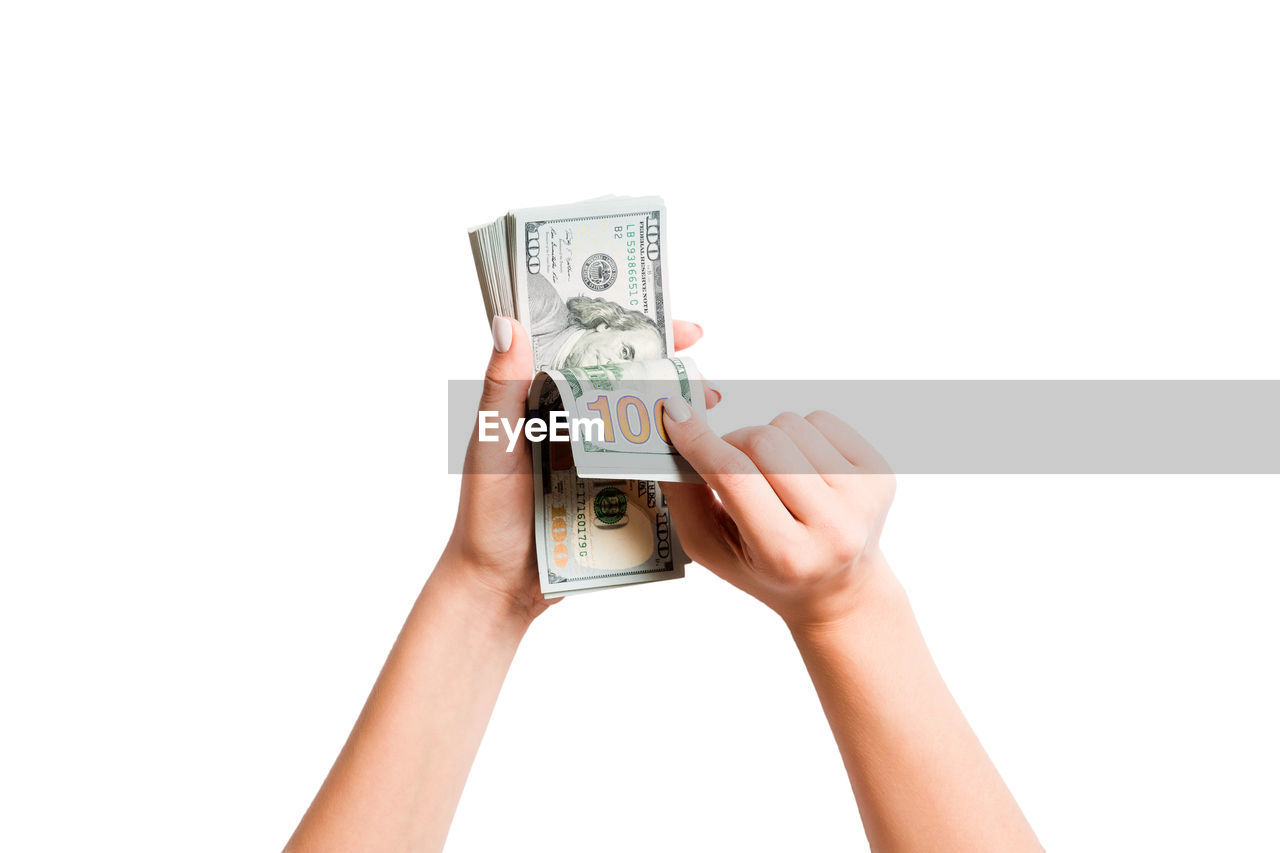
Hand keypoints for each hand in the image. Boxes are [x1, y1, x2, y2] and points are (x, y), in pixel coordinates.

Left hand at [438, 317, 714, 622]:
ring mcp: (596, 461)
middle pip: (630, 389)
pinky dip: (673, 465)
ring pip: (643, 430)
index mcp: (544, 400)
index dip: (636, 335)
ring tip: (710, 418)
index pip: (595, 352)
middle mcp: (574, 424)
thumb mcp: (492, 441)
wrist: (497, 584)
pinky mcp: (611, 496)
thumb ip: (502, 383)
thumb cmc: (484, 511)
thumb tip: (507, 321)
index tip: (681, 331)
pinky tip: (699, 462)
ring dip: (678, 423)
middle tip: (706, 384)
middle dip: (671, 380)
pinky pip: (647, 474)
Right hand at [660, 407, 895, 629]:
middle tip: (730, 464)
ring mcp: (864, 498)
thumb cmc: (766, 569)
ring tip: (773, 475)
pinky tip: (802, 468)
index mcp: (787, 556)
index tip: (675, 415)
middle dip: (734, 441)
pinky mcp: (881, 474)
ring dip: (769, 438)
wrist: (839, 591)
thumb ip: (684, 498)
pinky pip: (823, 419)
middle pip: (764, 441)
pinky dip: (800, 434)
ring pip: (792, 424)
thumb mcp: (714, 550)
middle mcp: (833, 528)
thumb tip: (673, 430)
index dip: (699, 441)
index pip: (736, 477)